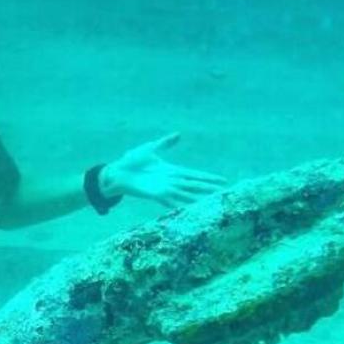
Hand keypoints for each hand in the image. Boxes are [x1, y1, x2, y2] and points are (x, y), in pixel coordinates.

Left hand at [100, 133, 227, 207]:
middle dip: (210, 189)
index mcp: (173, 171)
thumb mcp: (150, 148)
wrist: (117, 172)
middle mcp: (172, 181)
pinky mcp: (157, 195)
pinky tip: (191, 208)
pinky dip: (181, 205)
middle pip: (195, 185)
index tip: (223, 180)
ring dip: (199, 198)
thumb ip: (165, 143)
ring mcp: (165, 189)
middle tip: (225, 193)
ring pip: (187, 194)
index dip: (209, 177)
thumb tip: (179, 134)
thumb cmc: (132, 160)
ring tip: (213, 202)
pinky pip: (172, 201)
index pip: (195, 175)